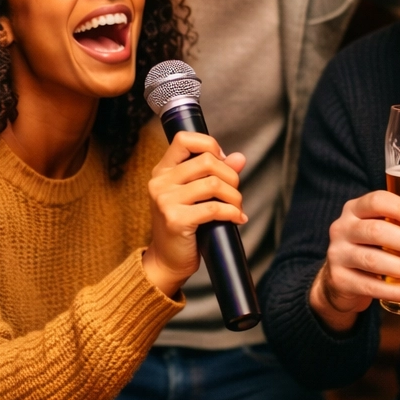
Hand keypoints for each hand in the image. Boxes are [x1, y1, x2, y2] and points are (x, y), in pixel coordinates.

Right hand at [142, 131, 246, 297]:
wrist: (167, 260)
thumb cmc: (183, 225)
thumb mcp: (196, 195)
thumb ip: (216, 173)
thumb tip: (239, 158)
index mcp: (163, 170)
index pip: (184, 139)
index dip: (210, 145)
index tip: (222, 163)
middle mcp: (160, 182)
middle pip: (207, 161)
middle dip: (231, 177)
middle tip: (235, 193)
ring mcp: (165, 200)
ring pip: (214, 184)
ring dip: (235, 197)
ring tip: (236, 208)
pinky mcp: (175, 220)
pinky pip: (214, 208)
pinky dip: (232, 212)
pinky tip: (237, 219)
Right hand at [309, 190, 399, 333]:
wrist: (343, 278)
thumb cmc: (378, 246)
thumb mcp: (398, 231)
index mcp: (358, 208)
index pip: (376, 200)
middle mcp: (343, 227)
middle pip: (375, 230)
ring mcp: (337, 254)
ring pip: (371, 259)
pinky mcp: (339, 280)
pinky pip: (366, 285)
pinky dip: (391, 290)